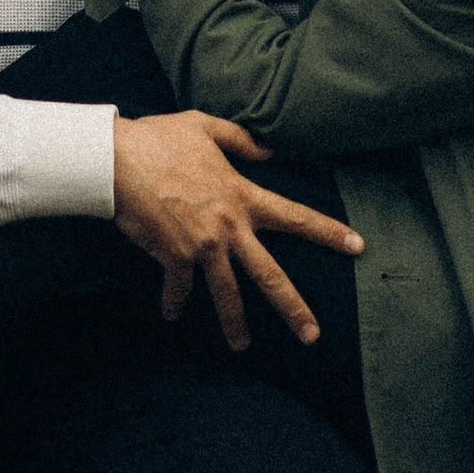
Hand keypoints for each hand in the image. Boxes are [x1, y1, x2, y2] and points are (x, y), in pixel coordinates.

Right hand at [111, 111, 364, 346]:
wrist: (116, 161)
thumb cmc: (158, 139)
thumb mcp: (203, 126)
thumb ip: (240, 140)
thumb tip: (268, 151)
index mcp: (242, 196)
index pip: (295, 217)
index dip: (328, 232)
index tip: (357, 246)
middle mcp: (228, 227)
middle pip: (269, 274)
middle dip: (293, 308)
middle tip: (312, 336)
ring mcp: (202, 246)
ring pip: (226, 293)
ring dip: (234, 323)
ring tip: (242, 346)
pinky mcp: (173, 257)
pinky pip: (179, 287)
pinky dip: (174, 301)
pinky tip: (172, 315)